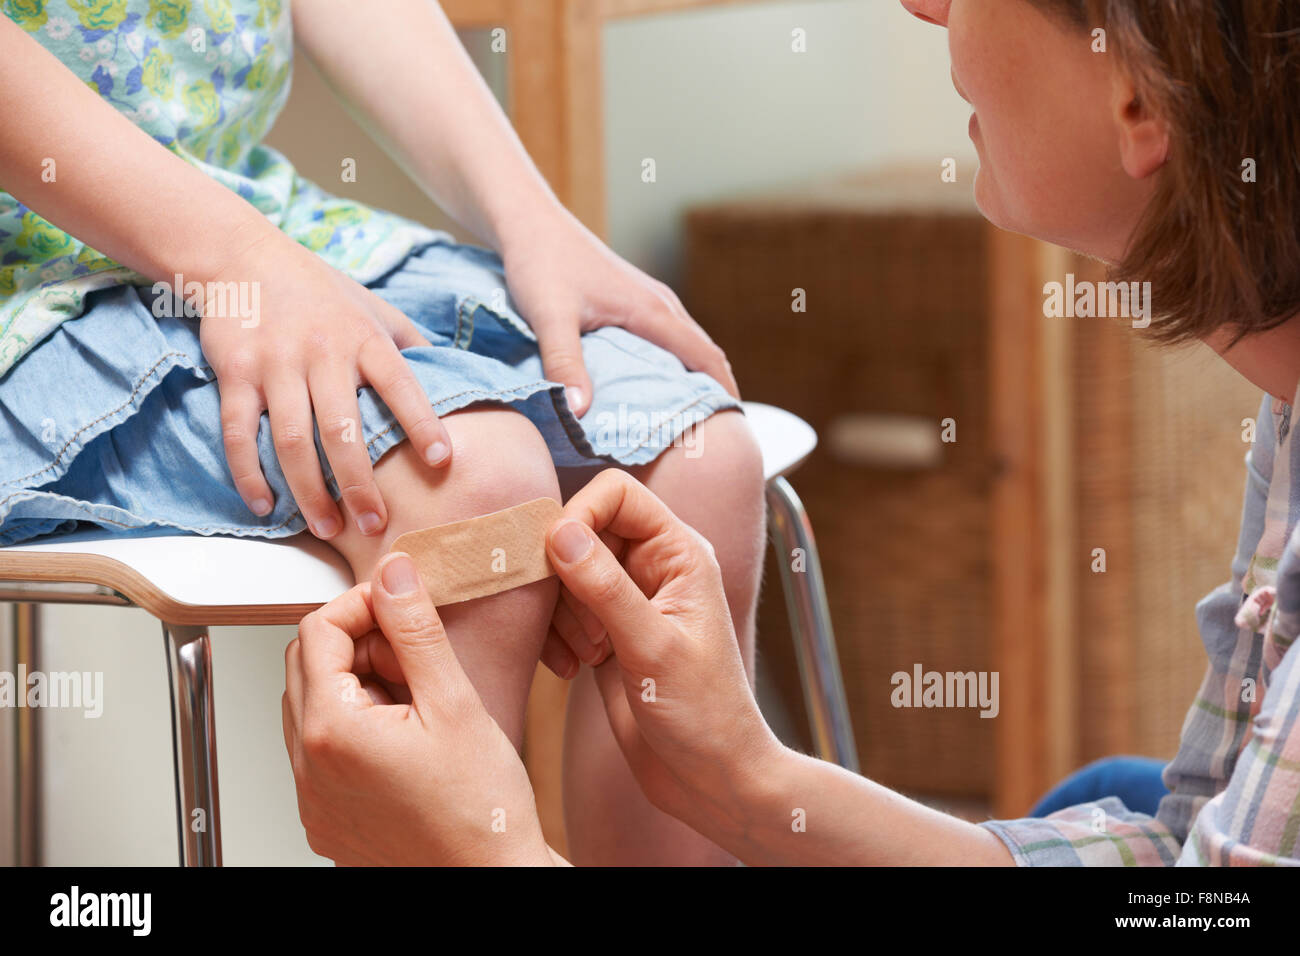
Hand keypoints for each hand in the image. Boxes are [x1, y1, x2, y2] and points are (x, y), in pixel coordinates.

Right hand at [199, 232, 451, 539]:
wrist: (243, 257)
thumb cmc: (322, 293)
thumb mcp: (375, 308)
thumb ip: (411, 345)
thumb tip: (456, 379)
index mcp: (365, 338)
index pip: (401, 384)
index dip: (422, 421)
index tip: (441, 461)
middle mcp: (322, 352)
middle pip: (342, 429)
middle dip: (359, 484)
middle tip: (375, 526)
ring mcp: (276, 363)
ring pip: (291, 440)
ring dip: (309, 491)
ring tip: (327, 528)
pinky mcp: (235, 372)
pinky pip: (239, 432)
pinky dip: (249, 474)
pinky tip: (264, 506)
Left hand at [282, 551, 552, 865]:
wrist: (490, 882)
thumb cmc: (482, 813)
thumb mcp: (456, 703)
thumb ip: (416, 631)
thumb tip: (395, 576)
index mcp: (333, 732)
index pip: (316, 630)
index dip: (362, 604)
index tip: (401, 605)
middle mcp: (309, 769)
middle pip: (307, 665)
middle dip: (358, 644)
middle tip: (415, 656)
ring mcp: (313, 798)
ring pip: (313, 706)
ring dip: (357, 685)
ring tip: (418, 701)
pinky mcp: (327, 818)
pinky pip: (322, 751)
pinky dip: (356, 727)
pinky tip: (407, 737)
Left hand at [501, 205, 739, 416]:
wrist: (529, 222)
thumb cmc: (541, 263)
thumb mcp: (549, 316)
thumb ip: (565, 363)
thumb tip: (581, 412)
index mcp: (652, 310)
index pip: (706, 357)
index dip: (723, 394)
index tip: (733, 429)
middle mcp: (660, 304)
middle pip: (704, 353)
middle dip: (713, 393)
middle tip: (710, 435)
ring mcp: (647, 300)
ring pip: (686, 345)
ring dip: (693, 379)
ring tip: (686, 420)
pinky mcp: (631, 301)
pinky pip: (666, 338)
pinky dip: (672, 365)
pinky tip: (652, 389)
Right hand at [542, 469, 781, 838]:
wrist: (708, 777)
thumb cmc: (703, 714)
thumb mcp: (653, 648)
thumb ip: (605, 588)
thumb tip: (559, 532)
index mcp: (679, 552)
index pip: (615, 492)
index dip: (579, 515)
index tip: (560, 561)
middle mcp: (653, 566)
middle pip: (580, 529)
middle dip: (566, 577)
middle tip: (589, 629)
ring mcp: (626, 599)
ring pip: (562, 572)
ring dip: (561, 614)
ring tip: (591, 656)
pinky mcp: (604, 631)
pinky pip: (558, 611)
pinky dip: (554, 636)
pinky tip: (574, 671)